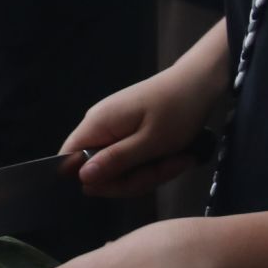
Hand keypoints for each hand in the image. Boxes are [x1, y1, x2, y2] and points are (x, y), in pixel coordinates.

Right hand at [64, 66, 214, 196]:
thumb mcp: (150, 142)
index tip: (120, 185)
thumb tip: (82, 177)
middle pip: (98, 168)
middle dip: (132, 179)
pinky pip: (131, 158)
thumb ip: (115, 161)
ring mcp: (114, 128)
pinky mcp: (129, 130)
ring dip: (149, 172)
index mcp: (98, 124)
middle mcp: (100, 125)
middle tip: (163, 171)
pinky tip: (174, 157)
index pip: (69, 158)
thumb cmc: (177, 110)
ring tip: (177, 160)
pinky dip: (152, 164)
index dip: (89, 179)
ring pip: (120, 167)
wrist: (199, 82)